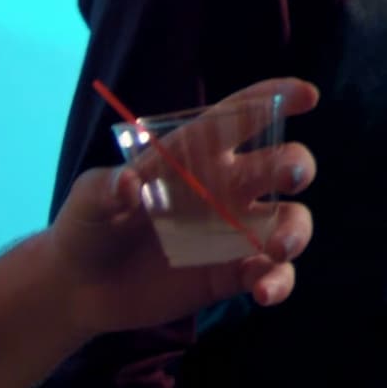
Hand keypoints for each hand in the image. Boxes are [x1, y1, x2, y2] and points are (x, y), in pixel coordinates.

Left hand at [49, 77, 318, 337]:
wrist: (79, 288)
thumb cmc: (86, 227)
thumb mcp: (85, 201)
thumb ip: (104, 188)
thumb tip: (127, 182)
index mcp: (196, 155)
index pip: (241, 117)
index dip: (275, 99)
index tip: (306, 95)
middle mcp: (226, 188)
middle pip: (279, 165)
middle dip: (295, 164)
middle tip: (291, 176)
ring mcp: (233, 233)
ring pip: (289, 220)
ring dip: (295, 229)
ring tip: (278, 249)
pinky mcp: (232, 274)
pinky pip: (273, 273)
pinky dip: (279, 281)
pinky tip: (263, 292)